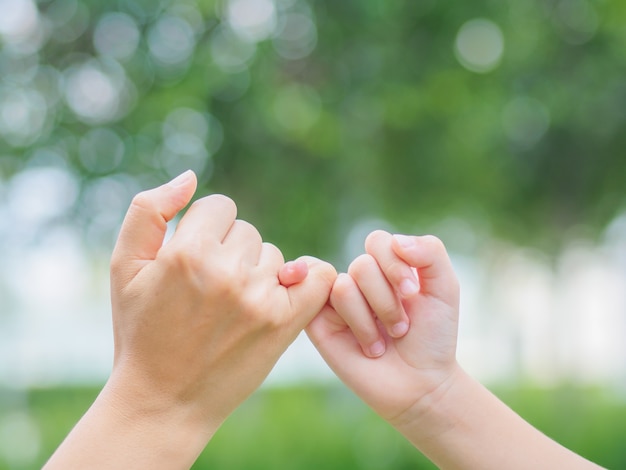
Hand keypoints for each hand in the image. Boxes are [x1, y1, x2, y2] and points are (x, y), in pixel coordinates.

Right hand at [45, 171, 335, 468]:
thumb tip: (190, 176)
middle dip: (229, 251)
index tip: (194, 259)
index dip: (205, 230)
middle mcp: (228, 273)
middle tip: (210, 289)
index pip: (220, 207)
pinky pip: (319, 277)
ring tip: (232, 306)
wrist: (163, 399)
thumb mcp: (123, 267)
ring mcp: (260, 299)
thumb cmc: (140, 330)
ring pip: (274, 256)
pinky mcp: (284, 324)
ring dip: (257, 272)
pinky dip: (308, 278)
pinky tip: (286, 290)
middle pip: (248, 231)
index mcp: (188, 253)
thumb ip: (148, 210)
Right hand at [306, 230, 459, 426]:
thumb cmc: (433, 337)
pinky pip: (325, 302)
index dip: (394, 264)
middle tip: (402, 327)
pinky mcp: (320, 322)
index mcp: (386, 266)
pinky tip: (367, 345)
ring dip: (373, 318)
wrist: (421, 384)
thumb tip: (396, 241)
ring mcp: (337, 301)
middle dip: (388, 300)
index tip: (413, 293)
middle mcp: (359, 280)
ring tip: (384, 342)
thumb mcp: (445, 288)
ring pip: (345, 284)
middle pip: (363, 265)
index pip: (377, 242)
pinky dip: (356, 324)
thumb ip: (430, 251)